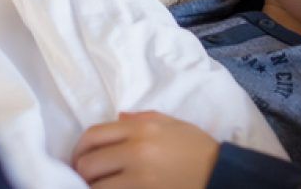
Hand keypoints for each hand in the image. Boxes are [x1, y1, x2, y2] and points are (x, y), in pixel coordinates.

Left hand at [71, 111, 218, 188]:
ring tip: (95, 188)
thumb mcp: (173, 125)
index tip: (79, 158)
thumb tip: (117, 119)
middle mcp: (137, 152)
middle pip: (89, 163)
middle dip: (82, 172)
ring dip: (92, 188)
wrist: (222, 175)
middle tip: (84, 178)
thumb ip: (142, 119)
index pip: (93, 135)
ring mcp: (140, 179)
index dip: (79, 149)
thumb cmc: (199, 149)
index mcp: (142, 129)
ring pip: (96, 187)